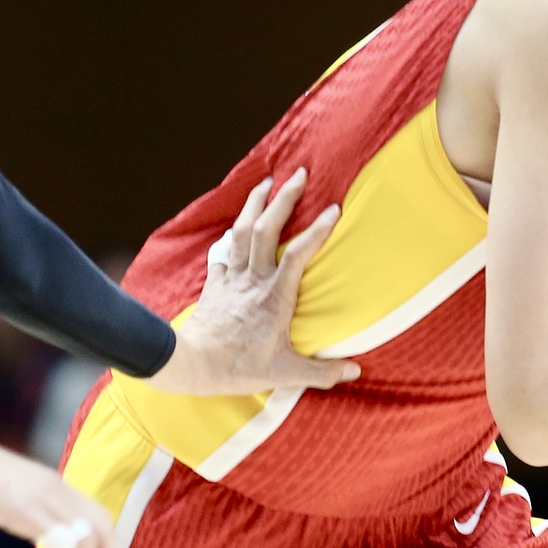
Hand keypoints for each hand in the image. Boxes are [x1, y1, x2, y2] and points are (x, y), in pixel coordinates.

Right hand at [0, 420, 116, 547]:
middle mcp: (56, 490)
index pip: (99, 518)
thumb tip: (45, 537)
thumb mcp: (14, 493)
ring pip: (84, 540)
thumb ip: (33, 512)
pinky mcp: (22, 508)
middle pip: (102, 530)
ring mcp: (41, 498)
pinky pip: (56, 543)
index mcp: (56, 485)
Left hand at [147, 168, 360, 395]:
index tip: (334, 209)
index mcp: (275, 296)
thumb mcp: (285, 373)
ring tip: (265, 182)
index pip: (299, 253)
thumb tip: (355, 372)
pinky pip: (222, 252)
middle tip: (298, 174)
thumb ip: (322, 372)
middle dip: (283, 198)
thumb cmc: (239, 367)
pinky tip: (233, 229)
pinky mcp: (215, 284)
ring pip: (242, 231)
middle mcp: (253, 279)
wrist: (192, 364)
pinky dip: (229, 237)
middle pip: (267, 229)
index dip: (317, 229)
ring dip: (254, 203)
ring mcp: (232, 278)